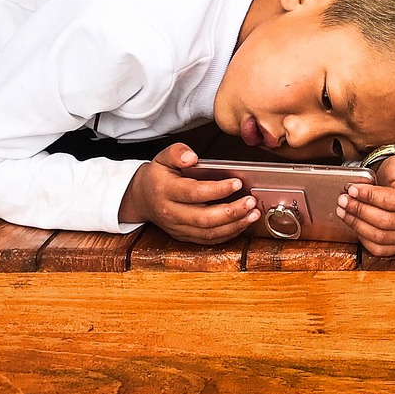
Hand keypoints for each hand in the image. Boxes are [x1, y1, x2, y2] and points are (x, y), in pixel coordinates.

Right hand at [118, 143, 259, 243]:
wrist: (141, 199)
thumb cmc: (157, 177)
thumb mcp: (162, 158)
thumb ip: (177, 152)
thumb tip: (192, 158)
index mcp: (165, 191)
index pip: (193, 192)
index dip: (217, 189)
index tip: (237, 182)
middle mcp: (171, 213)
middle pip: (204, 218)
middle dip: (231, 211)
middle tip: (250, 201)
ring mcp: (178, 228)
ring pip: (208, 233)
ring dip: (234, 225)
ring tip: (253, 214)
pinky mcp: (185, 237)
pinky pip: (208, 240)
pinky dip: (228, 234)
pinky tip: (242, 224)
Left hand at [337, 151, 394, 256]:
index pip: (392, 202)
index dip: (369, 196)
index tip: (352, 188)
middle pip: (384, 221)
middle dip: (359, 210)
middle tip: (342, 200)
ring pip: (379, 236)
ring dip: (357, 224)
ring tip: (343, 210)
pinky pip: (379, 249)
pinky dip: (363, 238)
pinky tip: (355, 224)